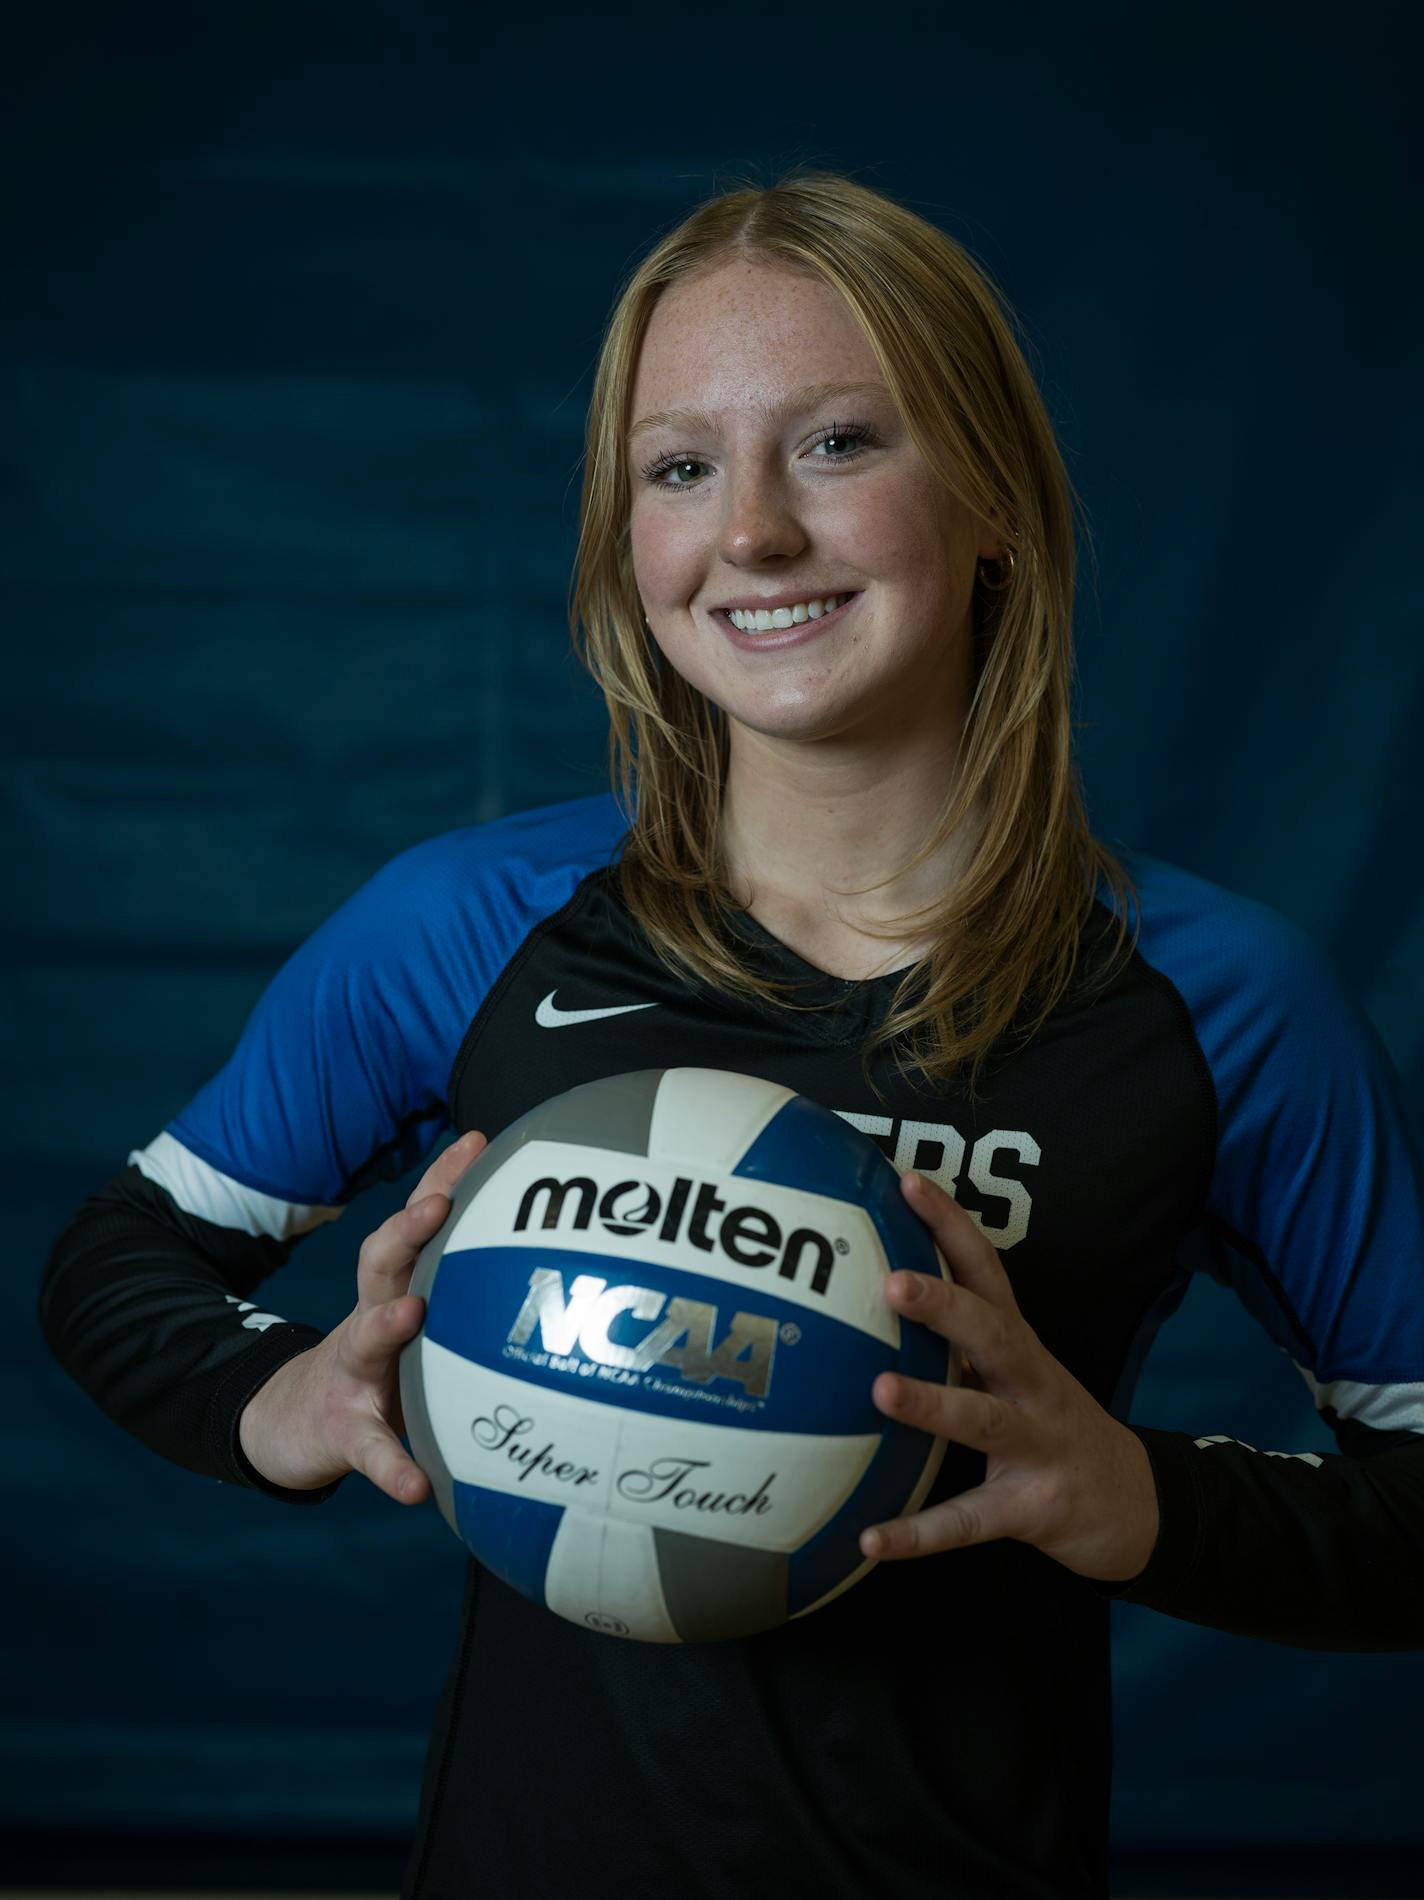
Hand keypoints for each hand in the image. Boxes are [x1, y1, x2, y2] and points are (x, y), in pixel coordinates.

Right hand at [236, 1129, 487, 1501]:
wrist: (291, 1420)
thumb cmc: (379, 1358)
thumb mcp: (409, 1312)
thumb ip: (460, 1283)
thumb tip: (539, 1241)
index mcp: (395, 1288)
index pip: (418, 1224)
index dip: (444, 1179)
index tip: (477, 1141)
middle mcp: (372, 1320)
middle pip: (383, 1263)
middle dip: (409, 1229)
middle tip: (438, 1204)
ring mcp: (352, 1376)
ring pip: (365, 1341)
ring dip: (387, 1325)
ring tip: (412, 1313)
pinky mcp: (344, 1433)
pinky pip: (370, 1452)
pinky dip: (392, 1468)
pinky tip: (415, 1489)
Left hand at [859, 1170, 1159, 1583]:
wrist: (1136, 1505)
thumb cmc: (1049, 1423)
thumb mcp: (1014, 1371)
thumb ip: (956, 1336)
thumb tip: (864, 1291)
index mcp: (1020, 1344)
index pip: (985, 1270)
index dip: (950, 1224)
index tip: (906, 1181)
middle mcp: (1032, 1384)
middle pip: (993, 1333)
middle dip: (944, 1305)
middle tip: (891, 1282)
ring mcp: (1037, 1445)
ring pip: (983, 1419)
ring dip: (932, 1404)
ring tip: (878, 1390)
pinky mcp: (1033, 1508)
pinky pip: (970, 1522)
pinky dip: (921, 1532)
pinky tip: (871, 1540)